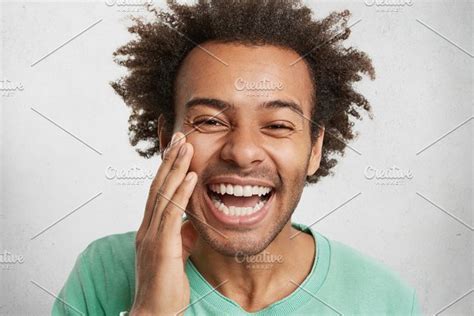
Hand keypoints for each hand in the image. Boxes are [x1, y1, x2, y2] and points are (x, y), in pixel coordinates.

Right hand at [130, 132, 198, 315]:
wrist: (154, 312)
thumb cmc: (165, 285)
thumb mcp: (176, 254)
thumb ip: (181, 235)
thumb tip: (191, 222)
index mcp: (150, 228)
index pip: (158, 191)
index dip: (167, 169)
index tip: (176, 148)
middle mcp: (148, 227)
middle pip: (158, 186)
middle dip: (170, 160)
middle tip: (180, 136)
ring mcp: (152, 236)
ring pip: (163, 194)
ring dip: (176, 168)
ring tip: (186, 146)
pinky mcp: (162, 247)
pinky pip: (172, 214)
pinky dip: (181, 193)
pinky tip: (191, 177)